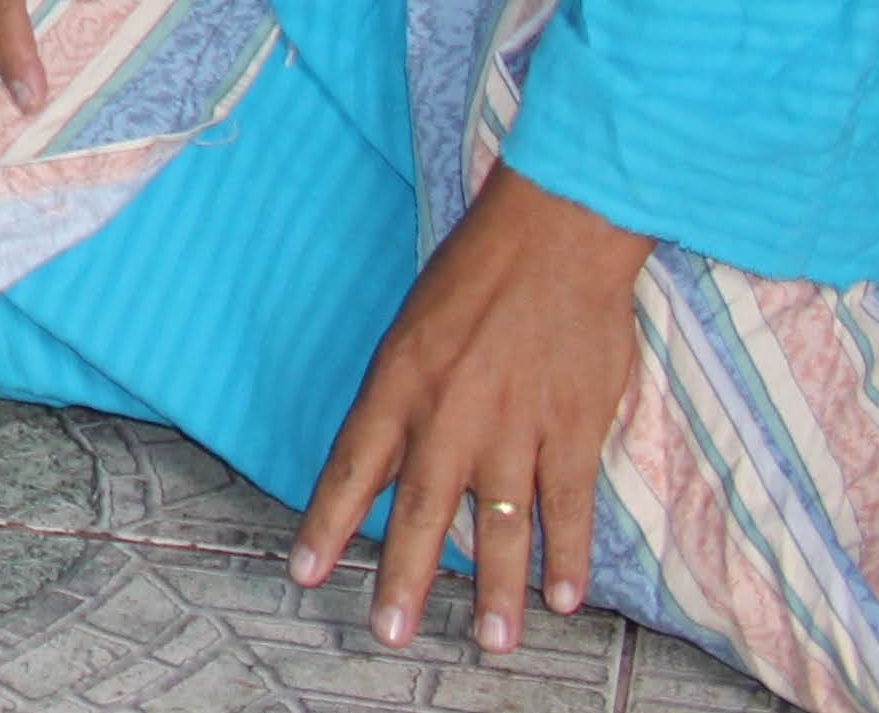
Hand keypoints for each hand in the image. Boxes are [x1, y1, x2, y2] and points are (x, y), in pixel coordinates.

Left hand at [291, 164, 647, 655]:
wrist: (553, 237)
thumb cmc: (475, 276)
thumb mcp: (410, 331)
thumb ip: (399, 404)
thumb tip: (383, 468)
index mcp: (397, 385)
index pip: (351, 469)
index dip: (327, 525)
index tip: (307, 574)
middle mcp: (448, 414)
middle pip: (420, 512)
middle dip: (404, 579)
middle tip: (393, 634)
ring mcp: (513, 426)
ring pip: (499, 524)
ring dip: (496, 589)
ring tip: (492, 642)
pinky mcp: (571, 428)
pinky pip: (567, 506)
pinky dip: (567, 555)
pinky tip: (563, 596)